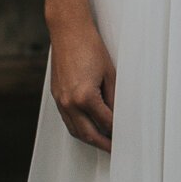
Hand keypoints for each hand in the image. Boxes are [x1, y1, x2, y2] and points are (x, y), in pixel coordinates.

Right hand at [49, 16, 116, 149]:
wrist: (68, 31)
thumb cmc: (90, 46)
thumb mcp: (109, 72)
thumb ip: (113, 97)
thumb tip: (118, 114)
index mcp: (85, 97)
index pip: (105, 122)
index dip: (116, 132)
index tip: (124, 137)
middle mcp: (69, 103)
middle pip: (88, 134)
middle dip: (102, 144)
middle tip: (114, 150)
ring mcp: (60, 102)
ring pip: (75, 131)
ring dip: (89, 139)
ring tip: (102, 142)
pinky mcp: (56, 97)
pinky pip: (67, 120)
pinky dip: (78, 128)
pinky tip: (88, 127)